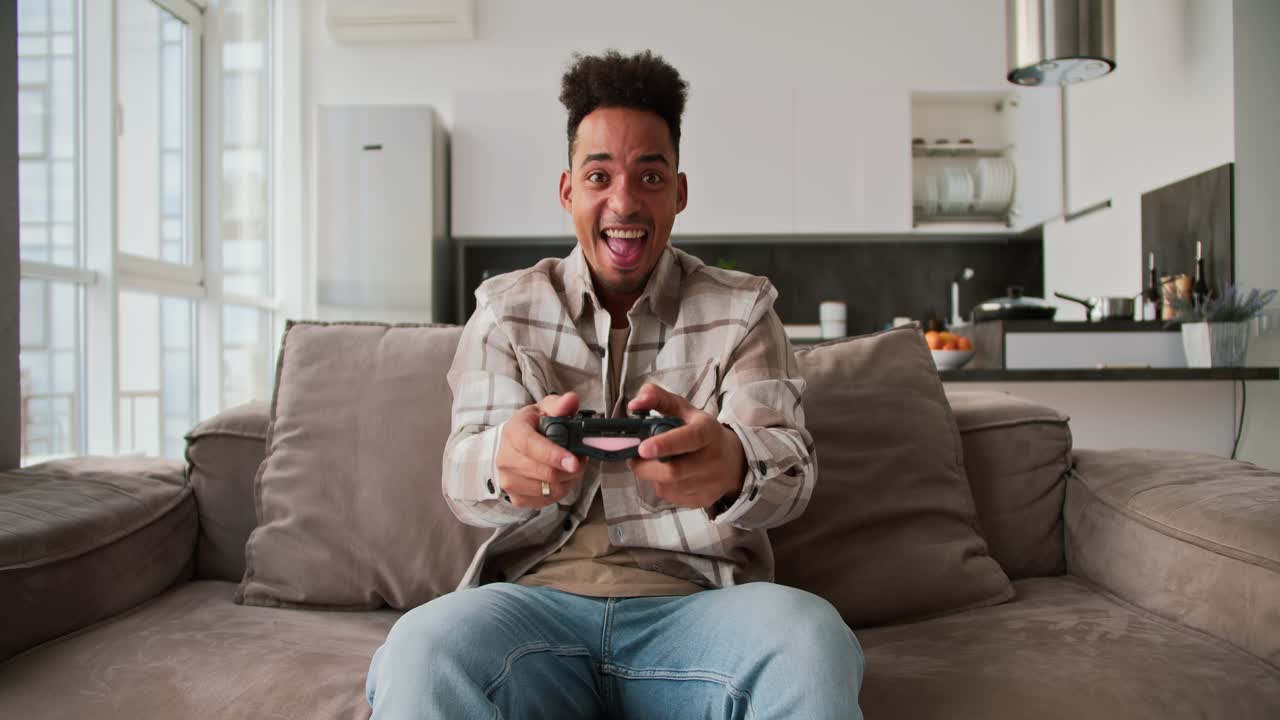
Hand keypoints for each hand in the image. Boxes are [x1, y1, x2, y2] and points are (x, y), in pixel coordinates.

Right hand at [497, 392, 585, 508]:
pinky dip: (560, 491)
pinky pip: (546, 501)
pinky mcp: (515, 498)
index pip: (531, 446)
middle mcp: (506, 458)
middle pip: (544, 473)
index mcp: (513, 432)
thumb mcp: (545, 409)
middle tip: (579, 459)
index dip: (553, 455)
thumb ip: (560, 405)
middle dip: (571, 469)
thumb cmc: (532, 427)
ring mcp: (508, 480)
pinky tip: (560, 479)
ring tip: (569, 467)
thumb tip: (571, 400)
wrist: (513, 447)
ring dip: (568, 480)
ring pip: (549, 489)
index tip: (573, 461)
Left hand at [626, 384, 746, 509]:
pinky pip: (670, 497)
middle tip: (635, 456)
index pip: (689, 438)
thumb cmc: (701, 431)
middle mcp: (713, 459)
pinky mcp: (703, 500)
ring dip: (652, 475)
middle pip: (672, 470)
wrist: (733, 460)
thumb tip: (634, 404)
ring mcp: (710, 484)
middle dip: (645, 465)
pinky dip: (661, 486)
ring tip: (654, 463)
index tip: (643, 448)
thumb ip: (658, 399)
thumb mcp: (683, 409)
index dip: (666, 444)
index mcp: (708, 431)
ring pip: (667, 486)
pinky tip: (667, 476)